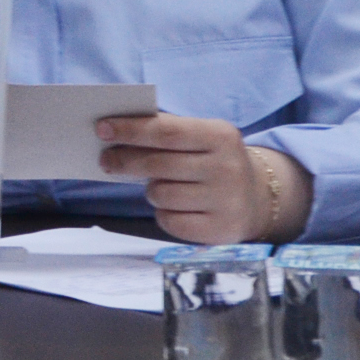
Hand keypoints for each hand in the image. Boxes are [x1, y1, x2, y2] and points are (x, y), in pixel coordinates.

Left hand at [96, 113, 308, 243]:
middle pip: (158, 164)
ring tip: (158, 186)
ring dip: (150, 190)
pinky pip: (170, 221)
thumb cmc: (214, 161)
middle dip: (125, 161)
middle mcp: (226, 168)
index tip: (102, 129)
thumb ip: (166, 131)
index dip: (131, 130)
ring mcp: (225, 201)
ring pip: (161, 194)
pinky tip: (174, 207)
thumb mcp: (202, 137)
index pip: (166, 131)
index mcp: (220, 136)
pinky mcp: (219, 230)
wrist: (258, 198)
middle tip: (106, 160)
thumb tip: (114, 132)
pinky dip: (163, 213)